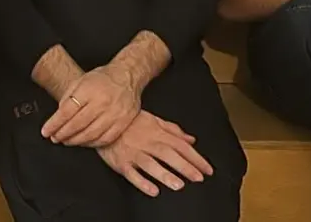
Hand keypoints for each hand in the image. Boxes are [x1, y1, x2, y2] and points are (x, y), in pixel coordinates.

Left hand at [40, 65, 139, 146]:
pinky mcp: (122, 123)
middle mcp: (102, 102)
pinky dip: (92, 143)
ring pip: (90, 134)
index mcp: (89, 90)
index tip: (46, 131)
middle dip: (62, 134)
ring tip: (66, 141)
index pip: (67, 111)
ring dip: (75, 141)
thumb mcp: (81, 80)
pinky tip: (83, 142)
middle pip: (77, 124)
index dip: (54, 124)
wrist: (127, 76)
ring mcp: (114, 114)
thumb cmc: (102, 79)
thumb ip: (68, 97)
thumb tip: (58, 116)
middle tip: (54, 138)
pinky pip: (105, 139)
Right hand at [97, 110, 212, 196]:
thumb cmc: (130, 121)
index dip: (195, 157)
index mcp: (156, 132)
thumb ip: (173, 130)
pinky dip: (142, 183)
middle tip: (199, 178)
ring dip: (165, 174)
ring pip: (150, 164)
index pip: (179, 145)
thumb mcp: (153, 120)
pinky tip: (153, 191)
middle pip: (167, 154)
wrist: (103, 119)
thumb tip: (191, 140)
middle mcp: (146, 142)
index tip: (207, 169)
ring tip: (179, 185)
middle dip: (184, 166)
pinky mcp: (120, 162)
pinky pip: (131, 174)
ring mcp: (133, 153)